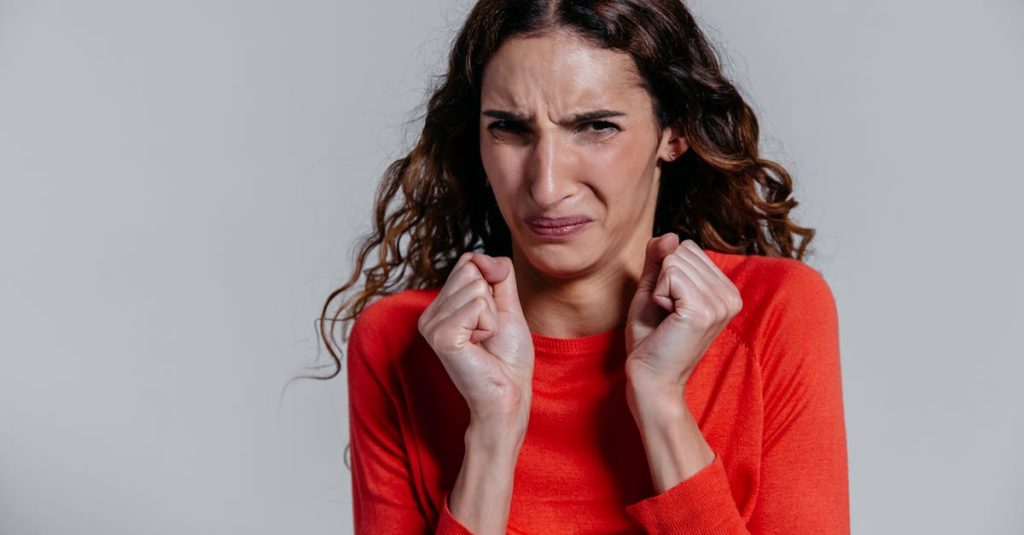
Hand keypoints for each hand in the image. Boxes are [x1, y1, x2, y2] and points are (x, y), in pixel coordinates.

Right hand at [418, 252, 533, 428]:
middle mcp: (429, 314)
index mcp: (440, 306)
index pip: (468, 262)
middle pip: (471, 270)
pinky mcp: (440, 336)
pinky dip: (489, 325)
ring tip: (483, 341)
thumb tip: (480, 255)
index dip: (492, 287)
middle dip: (492, 301)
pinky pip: (478, 305)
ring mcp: (431, 325)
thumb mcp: (507, 306)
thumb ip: (498, 274)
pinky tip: (479, 346)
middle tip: (488, 333)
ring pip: (476, 287)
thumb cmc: (507, 357)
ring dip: (492, 316)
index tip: (490, 320)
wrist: (509, 394)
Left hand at [624, 234, 741, 391]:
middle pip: (681, 251)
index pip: (687, 248)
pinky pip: (669, 274)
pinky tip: (667, 320)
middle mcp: (731, 295)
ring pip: (673, 261)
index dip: (666, 273)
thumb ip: (659, 260)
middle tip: (666, 315)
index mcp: (725, 291)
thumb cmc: (650, 340)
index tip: (669, 306)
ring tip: (667, 319)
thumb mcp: (653, 290)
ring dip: (659, 290)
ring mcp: (721, 303)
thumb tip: (671, 233)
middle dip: (662, 280)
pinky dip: (657, 295)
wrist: (651, 379)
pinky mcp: (704, 310)